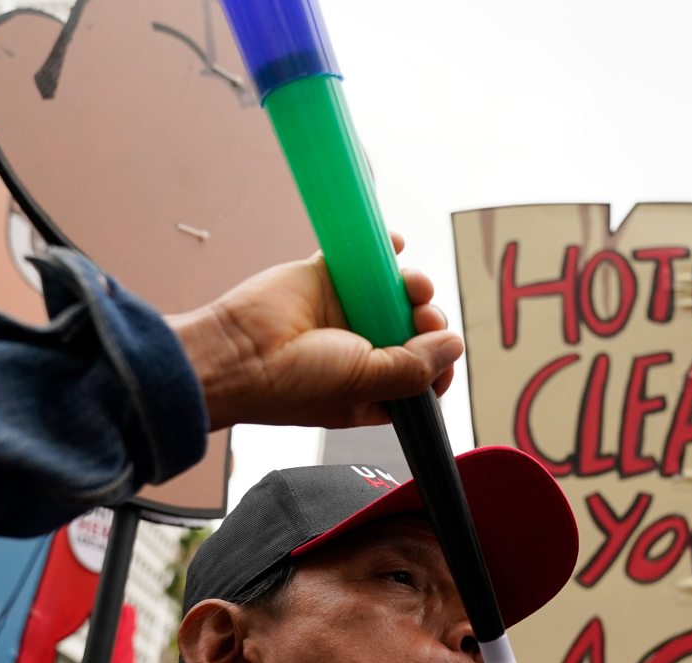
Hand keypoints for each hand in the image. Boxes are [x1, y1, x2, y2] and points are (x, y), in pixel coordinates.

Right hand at [167, 233, 460, 430]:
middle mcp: (360, 351)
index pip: (420, 376)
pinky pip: (363, 258)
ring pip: (394, 293)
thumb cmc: (292, 383)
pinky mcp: (325, 278)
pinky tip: (396, 244)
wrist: (238, 353)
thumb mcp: (364, 385)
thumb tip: (453, 345)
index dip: (440, 363)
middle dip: (428, 320)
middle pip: (413, 330)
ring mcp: (343, 313)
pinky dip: (384, 247)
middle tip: (420, 316)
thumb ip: (413, 368)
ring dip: (412, 286)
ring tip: (411, 286)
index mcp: (370, 389)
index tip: (443, 350)